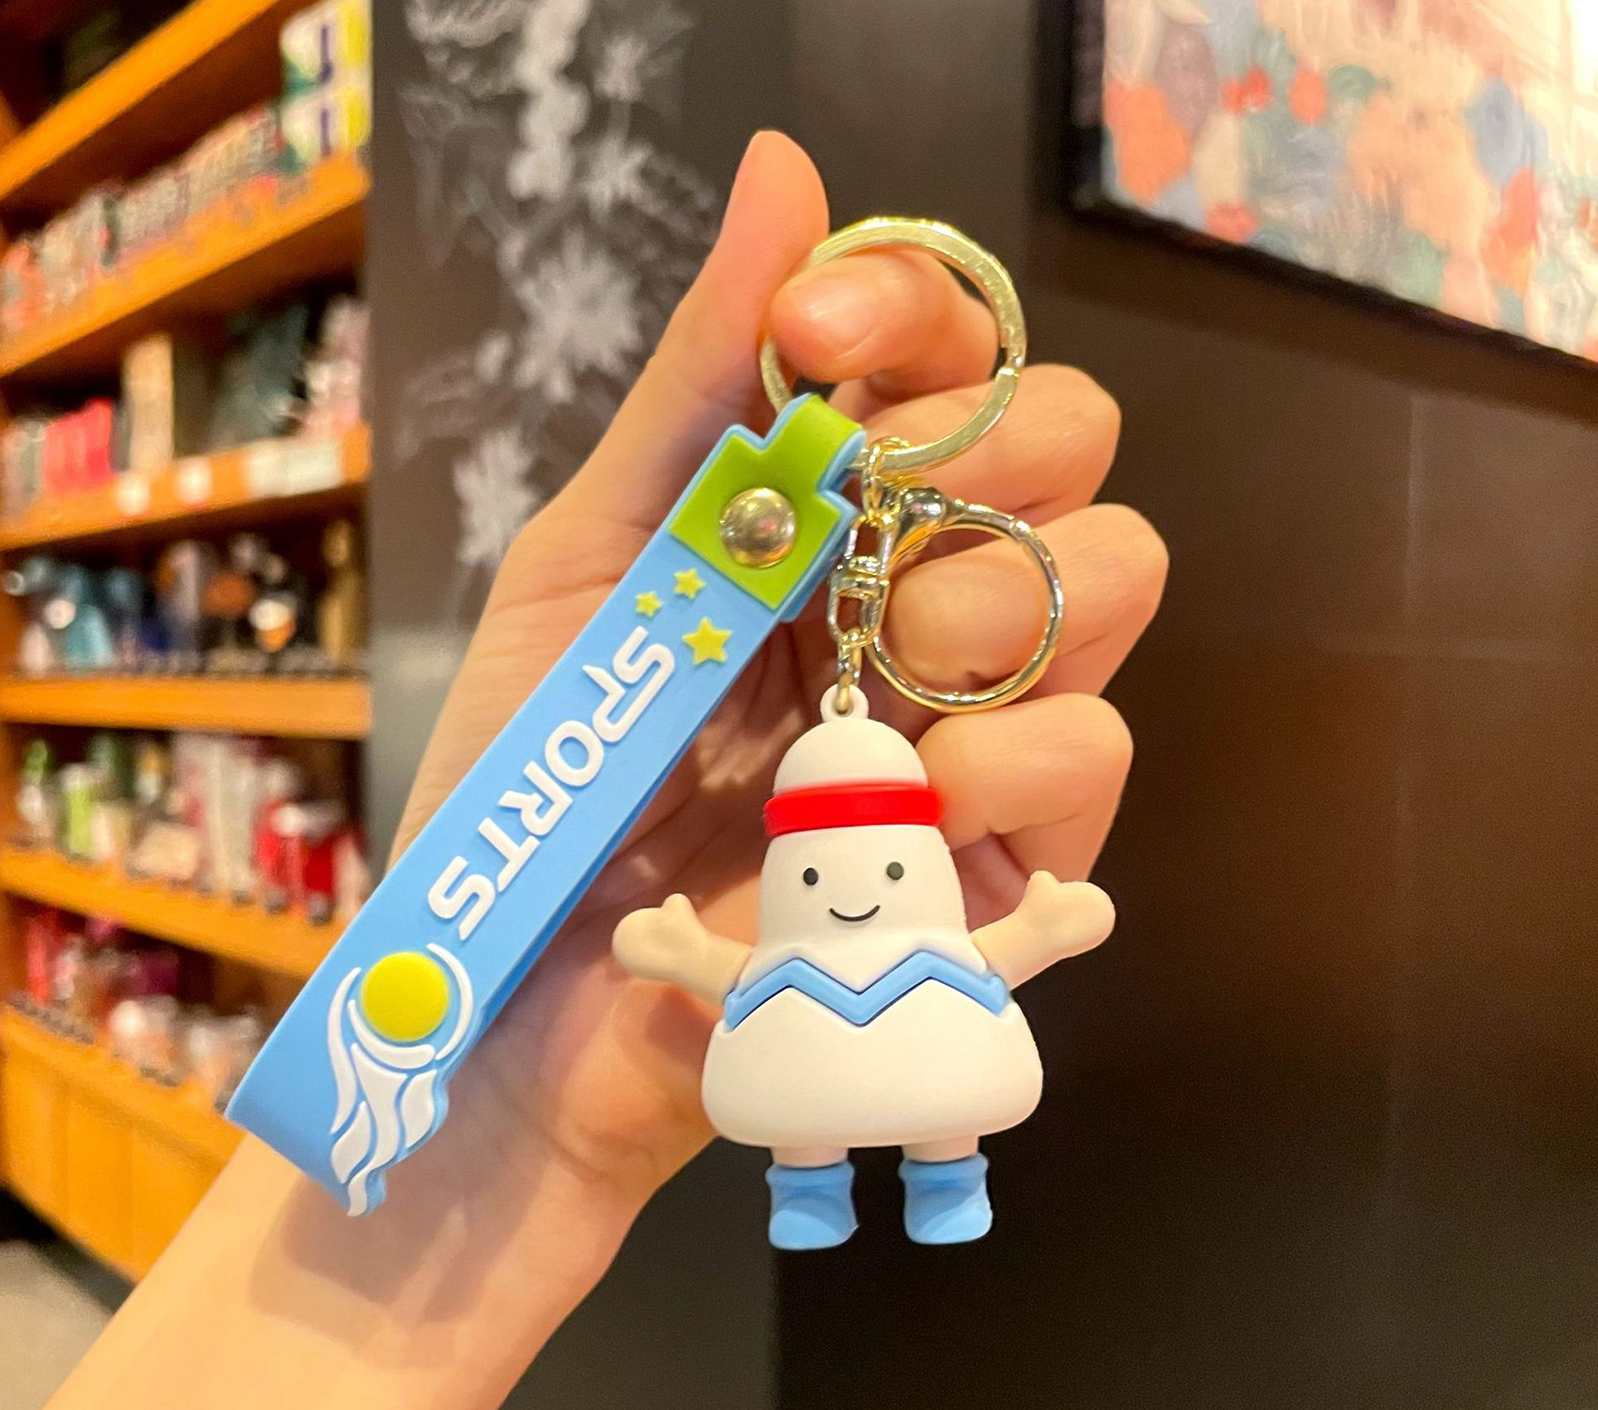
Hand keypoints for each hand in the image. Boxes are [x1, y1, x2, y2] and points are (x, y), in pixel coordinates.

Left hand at [385, 132, 1166, 1256]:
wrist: (522, 1016)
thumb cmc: (533, 787)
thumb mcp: (591, 566)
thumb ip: (699, 391)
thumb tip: (785, 172)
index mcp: (820, 514)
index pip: (946, 349)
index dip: (912, 311)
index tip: (817, 346)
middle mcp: (915, 599)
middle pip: (1064, 441)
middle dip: (980, 451)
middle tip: (860, 533)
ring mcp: (972, 726)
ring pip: (1110, 574)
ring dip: (997, 596)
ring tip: (880, 679)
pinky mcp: (1002, 862)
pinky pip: (1097, 755)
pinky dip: (1021, 750)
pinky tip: (925, 787)